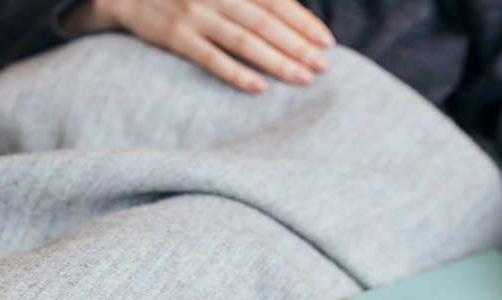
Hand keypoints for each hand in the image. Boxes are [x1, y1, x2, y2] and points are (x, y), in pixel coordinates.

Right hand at [62, 0, 334, 91]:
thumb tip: (288, 11)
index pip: (275, 0)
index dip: (303, 21)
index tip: (327, 41)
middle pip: (265, 22)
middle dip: (298, 45)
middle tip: (324, 66)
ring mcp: (194, 13)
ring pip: (244, 41)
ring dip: (277, 61)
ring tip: (304, 79)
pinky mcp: (174, 35)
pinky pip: (211, 59)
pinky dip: (236, 74)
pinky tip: (260, 89)